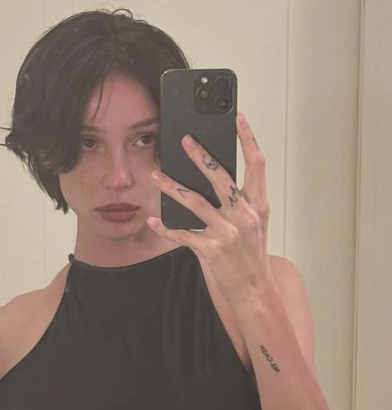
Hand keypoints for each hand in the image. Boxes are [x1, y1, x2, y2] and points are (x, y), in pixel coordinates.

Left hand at [147, 112, 272, 309]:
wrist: (255, 290)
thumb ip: (242, 200)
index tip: (239, 119)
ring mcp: (228, 232)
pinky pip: (183, 234)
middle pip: (220, 177)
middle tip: (184, 140)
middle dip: (200, 157)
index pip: (257, 164)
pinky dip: (165, 228)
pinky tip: (152, 220)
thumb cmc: (252, 255)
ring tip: (156, 176)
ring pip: (195, 202)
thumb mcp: (256, 223)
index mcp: (258, 205)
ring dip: (172, 187)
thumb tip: (217, 178)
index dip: (249, 139)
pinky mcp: (212, 249)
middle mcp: (244, 215)